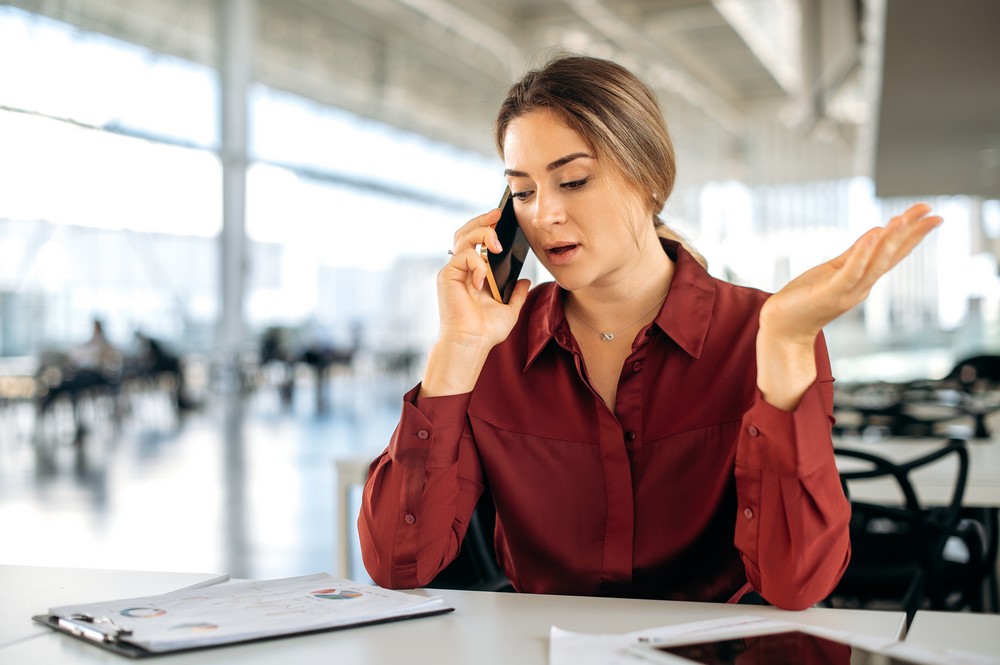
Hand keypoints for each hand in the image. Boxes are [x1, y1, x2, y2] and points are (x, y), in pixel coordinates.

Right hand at [438, 208, 530, 346]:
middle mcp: (461, 270)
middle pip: (465, 233)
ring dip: (481, 235)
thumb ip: (516, 295)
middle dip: (482, 221)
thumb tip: (525, 281)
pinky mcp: (447, 276)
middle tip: (498, 214)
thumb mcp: (509, 310)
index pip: (475, 242)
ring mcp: (453, 272)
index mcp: (473, 274)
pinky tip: (482, 279)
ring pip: (462, 238)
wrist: (472, 343)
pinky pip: (464, 257)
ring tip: (496, 244)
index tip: (501, 219)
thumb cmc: (486, 331)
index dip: (486, 227)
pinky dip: (477, 263)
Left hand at [760, 203, 942, 342]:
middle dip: (911, 234)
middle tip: (932, 213)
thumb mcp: (834, 271)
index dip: (913, 234)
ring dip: (889, 241)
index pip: (893, 253)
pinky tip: (873, 235)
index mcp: (863, 280)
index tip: (932, 215)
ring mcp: (847, 291)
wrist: (782, 328)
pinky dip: (862, 254)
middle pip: (891, 256)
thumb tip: (877, 231)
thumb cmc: (805, 299)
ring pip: (875, 263)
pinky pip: (850, 271)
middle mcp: (862, 287)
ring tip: (902, 218)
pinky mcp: (830, 293)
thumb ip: (855, 254)